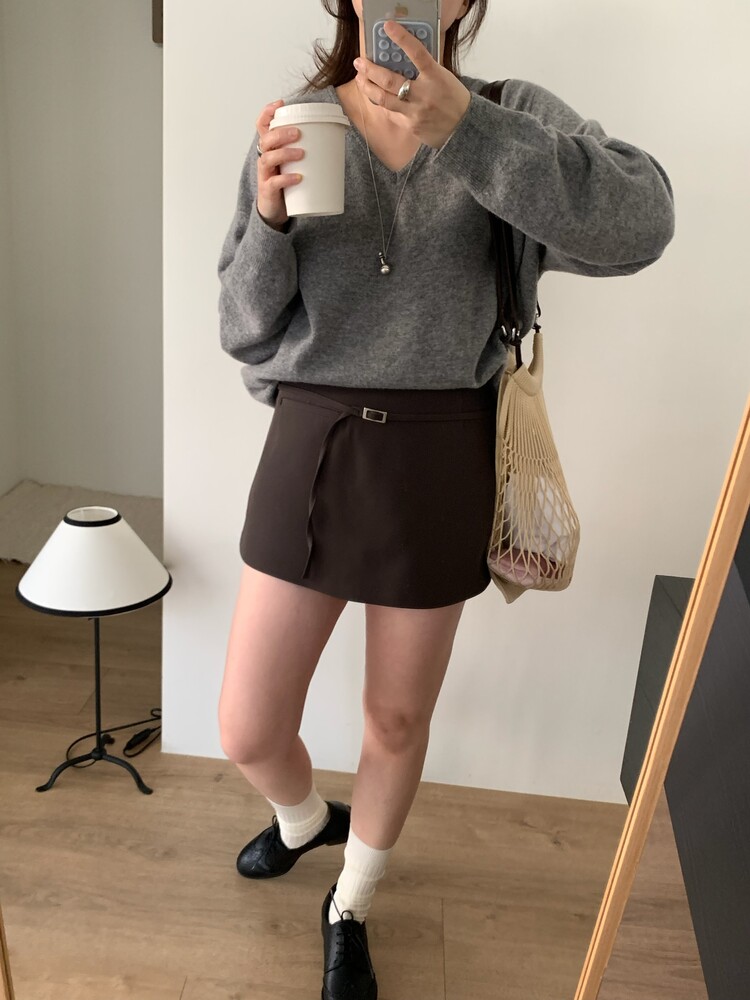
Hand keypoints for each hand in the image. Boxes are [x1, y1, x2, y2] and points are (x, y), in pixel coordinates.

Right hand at [255, 99, 303, 229]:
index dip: (267, 113)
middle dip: (281, 133)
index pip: (262, 126)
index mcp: (270, 148)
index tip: (280, 104)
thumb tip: (336, 139)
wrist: (276, 210)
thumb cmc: (287, 183)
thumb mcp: (294, 163)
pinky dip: (287, 179)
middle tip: (298, 132)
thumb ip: (307, 151)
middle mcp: (264, 158)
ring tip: (301, 153)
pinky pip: (275, 182)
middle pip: (266, 139)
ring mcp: (264, 174)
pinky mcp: (268, 190)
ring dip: (285, 153)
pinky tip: (299, 178)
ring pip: (269, 158)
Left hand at [353, 20, 470, 148]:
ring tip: (360, 79)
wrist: (463, 129)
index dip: (402, 38)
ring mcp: (415, 112)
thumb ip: (424, 70)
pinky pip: (392, 114)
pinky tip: (377, 97)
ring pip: (384, 100)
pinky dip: (383, 104)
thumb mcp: (443, 78)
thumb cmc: (453, 100)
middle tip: (359, 62)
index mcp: (435, 77)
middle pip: (389, 80)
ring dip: (368, 88)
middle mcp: (424, 95)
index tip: (388, 27)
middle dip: (370, 70)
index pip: (417, 53)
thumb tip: (403, 59)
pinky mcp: (410, 126)